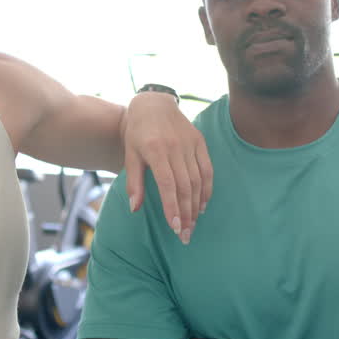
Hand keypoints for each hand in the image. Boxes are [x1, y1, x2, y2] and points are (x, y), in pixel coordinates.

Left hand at [123, 92, 212, 243]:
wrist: (153, 104)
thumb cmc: (138, 133)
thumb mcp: (130, 155)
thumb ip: (134, 183)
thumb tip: (135, 209)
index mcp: (155, 150)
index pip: (167, 184)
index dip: (172, 206)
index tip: (175, 227)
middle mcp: (175, 147)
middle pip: (185, 186)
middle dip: (186, 213)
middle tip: (185, 235)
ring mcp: (190, 144)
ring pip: (198, 180)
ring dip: (196, 205)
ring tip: (192, 225)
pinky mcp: (200, 142)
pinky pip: (207, 169)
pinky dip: (207, 189)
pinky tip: (202, 205)